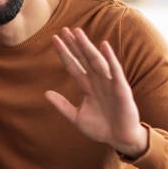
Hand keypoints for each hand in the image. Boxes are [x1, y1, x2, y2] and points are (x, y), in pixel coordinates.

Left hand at [44, 27, 147, 157]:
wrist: (120, 139)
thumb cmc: (100, 128)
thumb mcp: (76, 117)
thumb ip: (62, 106)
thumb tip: (45, 93)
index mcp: (86, 86)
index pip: (72, 65)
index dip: (64, 53)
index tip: (54, 39)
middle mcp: (97, 81)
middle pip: (83, 58)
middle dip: (74, 44)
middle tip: (64, 29)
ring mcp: (109, 83)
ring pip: (96, 61)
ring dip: (87, 47)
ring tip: (78, 33)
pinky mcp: (121, 88)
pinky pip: (115, 71)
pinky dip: (110, 58)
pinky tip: (104, 45)